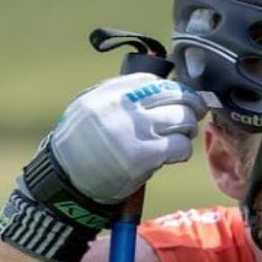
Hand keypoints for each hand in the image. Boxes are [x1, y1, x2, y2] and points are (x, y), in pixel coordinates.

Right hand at [50, 73, 205, 203]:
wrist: (68, 180)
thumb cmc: (83, 146)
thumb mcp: (90, 109)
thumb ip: (119, 96)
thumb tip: (160, 86)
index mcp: (107, 94)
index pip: (152, 80)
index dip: (172, 88)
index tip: (180, 97)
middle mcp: (121, 108)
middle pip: (174, 96)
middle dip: (191, 105)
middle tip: (193, 114)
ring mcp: (134, 131)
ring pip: (182, 119)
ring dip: (188, 128)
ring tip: (181, 135)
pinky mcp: (145, 156)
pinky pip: (181, 145)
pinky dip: (184, 150)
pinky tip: (175, 154)